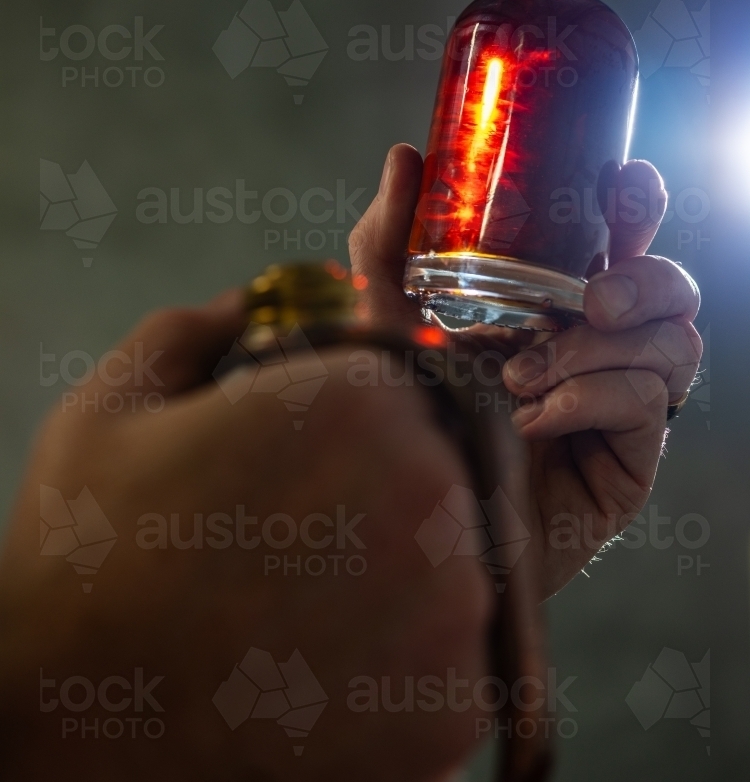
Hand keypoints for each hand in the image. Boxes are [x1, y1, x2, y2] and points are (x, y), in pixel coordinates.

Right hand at [0, 290, 489, 780]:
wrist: (68, 729)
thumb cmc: (88, 558)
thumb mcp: (120, 402)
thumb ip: (202, 327)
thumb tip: (256, 300)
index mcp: (360, 401)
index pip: (409, 381)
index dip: (355, 417)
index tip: (307, 457)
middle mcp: (431, 495)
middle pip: (444, 468)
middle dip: (384, 491)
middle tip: (300, 535)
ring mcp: (454, 610)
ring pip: (459, 563)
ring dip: (400, 576)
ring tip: (304, 602)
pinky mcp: (453, 713)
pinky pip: (456, 660)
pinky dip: (403, 663)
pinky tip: (322, 665)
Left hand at [349, 144, 702, 597]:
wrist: (416, 528)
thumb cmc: (409, 421)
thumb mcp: (387, 320)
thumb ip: (389, 240)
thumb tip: (408, 155)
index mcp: (554, 308)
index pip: (623, 243)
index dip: (639, 207)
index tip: (622, 185)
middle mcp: (598, 349)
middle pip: (674, 288)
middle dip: (647, 280)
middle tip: (592, 300)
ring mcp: (621, 405)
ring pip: (674, 344)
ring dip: (597, 352)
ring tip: (523, 378)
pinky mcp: (633, 459)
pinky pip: (650, 403)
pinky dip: (591, 399)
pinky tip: (534, 421)